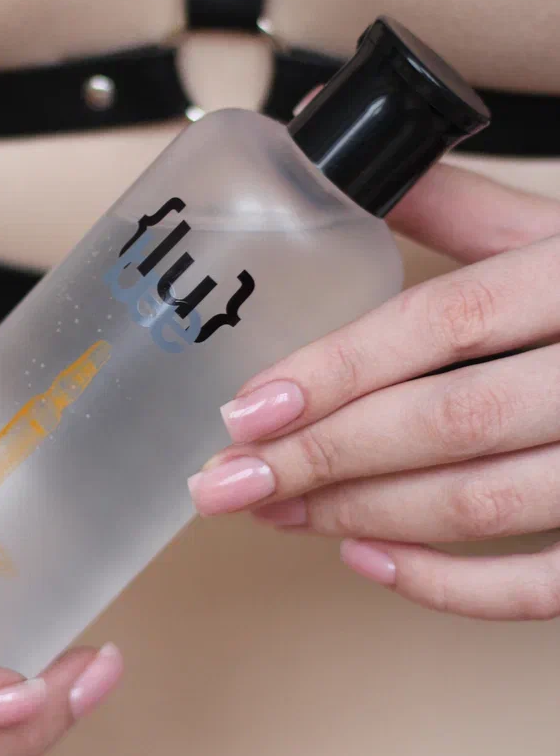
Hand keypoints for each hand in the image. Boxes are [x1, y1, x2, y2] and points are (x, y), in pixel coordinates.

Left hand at [188, 164, 559, 620]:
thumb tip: (347, 167)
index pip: (441, 324)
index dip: (337, 371)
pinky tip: (371, 562)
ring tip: (277, 512)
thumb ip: (464, 210)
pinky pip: (543, 588)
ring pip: (481, 506)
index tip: (245, 408)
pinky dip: (451, 586)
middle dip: (321, 459)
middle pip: (446, 424)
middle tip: (228, 481)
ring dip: (362, 516)